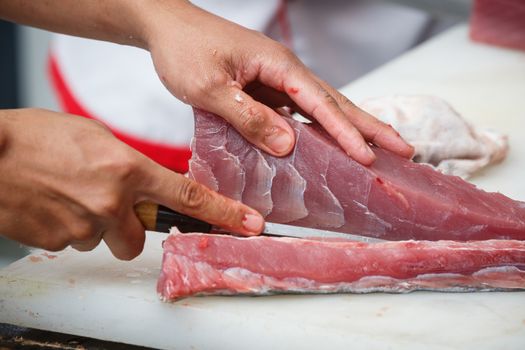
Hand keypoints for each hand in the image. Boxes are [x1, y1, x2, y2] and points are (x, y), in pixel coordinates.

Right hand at [0, 109, 262, 259]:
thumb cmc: (37, 138)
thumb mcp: (94, 137)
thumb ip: (128, 164)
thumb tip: (142, 186)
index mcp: (127, 169)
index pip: (188, 196)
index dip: (224, 213)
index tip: (250, 225)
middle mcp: (111, 202)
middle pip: (138, 238)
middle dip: (127, 228)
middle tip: (105, 205)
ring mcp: (84, 226)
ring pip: (104, 241)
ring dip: (94, 227)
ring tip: (68, 199)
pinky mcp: (59, 241)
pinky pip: (76, 243)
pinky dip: (69, 229)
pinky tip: (52, 206)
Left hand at [146, 2, 413, 163]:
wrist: (167, 28)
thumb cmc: (185, 51)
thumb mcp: (211, 88)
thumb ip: (248, 116)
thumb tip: (288, 144)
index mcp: (278, 66)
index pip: (321, 103)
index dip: (346, 132)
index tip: (369, 156)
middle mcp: (285, 71)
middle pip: (336, 101)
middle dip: (370, 126)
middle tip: (403, 148)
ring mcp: (276, 79)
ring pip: (321, 107)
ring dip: (350, 127)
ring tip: (378, 148)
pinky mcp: (266, 88)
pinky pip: (298, 112)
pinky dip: (319, 128)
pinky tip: (327, 143)